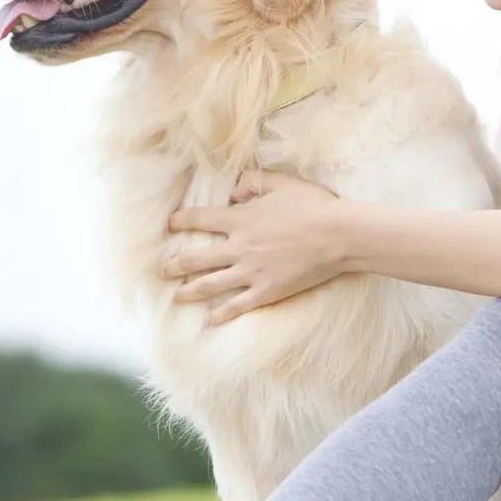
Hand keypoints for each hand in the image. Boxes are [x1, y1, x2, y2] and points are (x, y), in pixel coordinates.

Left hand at [164, 170, 347, 323]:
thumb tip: (234, 189)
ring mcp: (251, 273)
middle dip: (173, 265)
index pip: (199, 219)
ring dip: (188, 291)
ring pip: (209, 285)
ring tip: (176, 296)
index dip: (180, 221)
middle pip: (195, 259)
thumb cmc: (314, 205)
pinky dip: (220, 314)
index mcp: (240, 219)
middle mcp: (239, 248)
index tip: (170, 225)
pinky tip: (209, 320)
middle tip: (162, 270)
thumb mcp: (282, 182)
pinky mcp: (266, 292)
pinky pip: (236, 306)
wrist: (339, 235)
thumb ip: (253, 180)